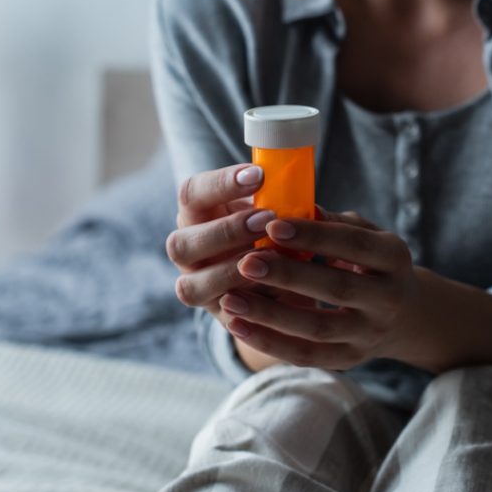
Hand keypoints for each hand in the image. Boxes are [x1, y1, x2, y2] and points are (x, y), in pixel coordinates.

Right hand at [165, 163, 286, 323]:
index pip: (192, 193)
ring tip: (271, 258)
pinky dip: (250, 305)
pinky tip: (277, 292)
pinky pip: (225, 315)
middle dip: (225, 231)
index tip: (259, 175)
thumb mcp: (276, 212)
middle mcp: (188, 251)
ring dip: (231, 271)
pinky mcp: (220, 316)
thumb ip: (285, 205)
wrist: (284, 280)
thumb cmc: (277, 233)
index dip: (220, 184)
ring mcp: (199, 287)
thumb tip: (310, 208)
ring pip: (192, 287)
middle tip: (266, 219)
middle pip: (180, 244)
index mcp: (197, 215)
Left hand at [217, 208, 422, 370]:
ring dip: (271, 315)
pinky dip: (270, 343)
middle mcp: (389, 299)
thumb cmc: (371, 260)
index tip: (273, 225)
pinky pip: (306, 355)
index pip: (354, 244)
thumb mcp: (366, 234)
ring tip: (230, 298)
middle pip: (337, 289)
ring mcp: (370, 334)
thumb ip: (333, 223)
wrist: (405, 314)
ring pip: (317, 329)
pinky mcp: (348, 359)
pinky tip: (238, 326)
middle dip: (288, 275)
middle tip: (247, 262)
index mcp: (394, 257)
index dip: (314, 236)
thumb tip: (295, 209)